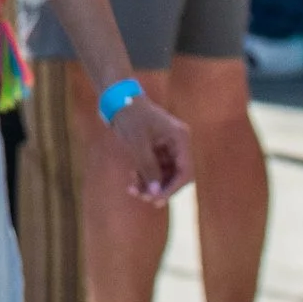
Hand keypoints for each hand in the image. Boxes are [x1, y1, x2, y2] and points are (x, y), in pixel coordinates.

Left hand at [112, 91, 190, 205]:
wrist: (117, 100)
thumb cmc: (129, 116)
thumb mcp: (137, 143)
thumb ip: (148, 167)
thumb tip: (156, 193)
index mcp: (180, 138)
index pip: (185, 170)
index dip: (173, 188)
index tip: (157, 200)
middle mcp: (177, 143)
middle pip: (177, 175)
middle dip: (160, 188)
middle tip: (142, 197)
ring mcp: (167, 147)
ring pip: (165, 174)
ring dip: (150, 185)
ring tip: (132, 190)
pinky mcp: (156, 149)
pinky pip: (155, 170)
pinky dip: (145, 177)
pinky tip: (132, 181)